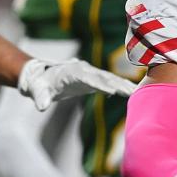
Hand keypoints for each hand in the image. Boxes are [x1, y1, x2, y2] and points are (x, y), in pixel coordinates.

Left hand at [17, 58, 136, 111]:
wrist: (44, 77)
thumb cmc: (41, 84)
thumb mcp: (38, 90)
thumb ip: (41, 98)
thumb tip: (41, 107)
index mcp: (71, 72)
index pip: (87, 78)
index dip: (99, 84)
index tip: (112, 91)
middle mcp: (83, 69)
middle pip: (103, 77)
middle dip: (118, 84)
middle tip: (132, 92)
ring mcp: (90, 73)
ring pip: (109, 78)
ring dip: (123, 85)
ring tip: (138, 92)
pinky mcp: (94, 79)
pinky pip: (110, 82)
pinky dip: (120, 86)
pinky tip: (132, 92)